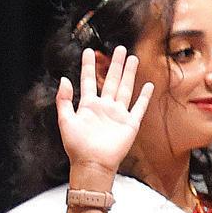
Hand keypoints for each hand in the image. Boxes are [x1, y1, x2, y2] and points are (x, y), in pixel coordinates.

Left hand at [59, 46, 152, 176]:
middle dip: (115, 64)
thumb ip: (63, 100)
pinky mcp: (130, 124)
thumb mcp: (65, 120)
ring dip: (129, 74)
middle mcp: (104, 107)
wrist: (92, 164)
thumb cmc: (77, 146)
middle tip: (119, 48)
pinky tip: (148, 85)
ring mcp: (118, 114)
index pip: (88, 80)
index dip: (89, 66)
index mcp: (88, 106)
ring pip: (125, 88)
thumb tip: (64, 79)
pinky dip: (144, 96)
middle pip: (110, 80)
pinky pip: (139, 107)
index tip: (89, 51)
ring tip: (132, 58)